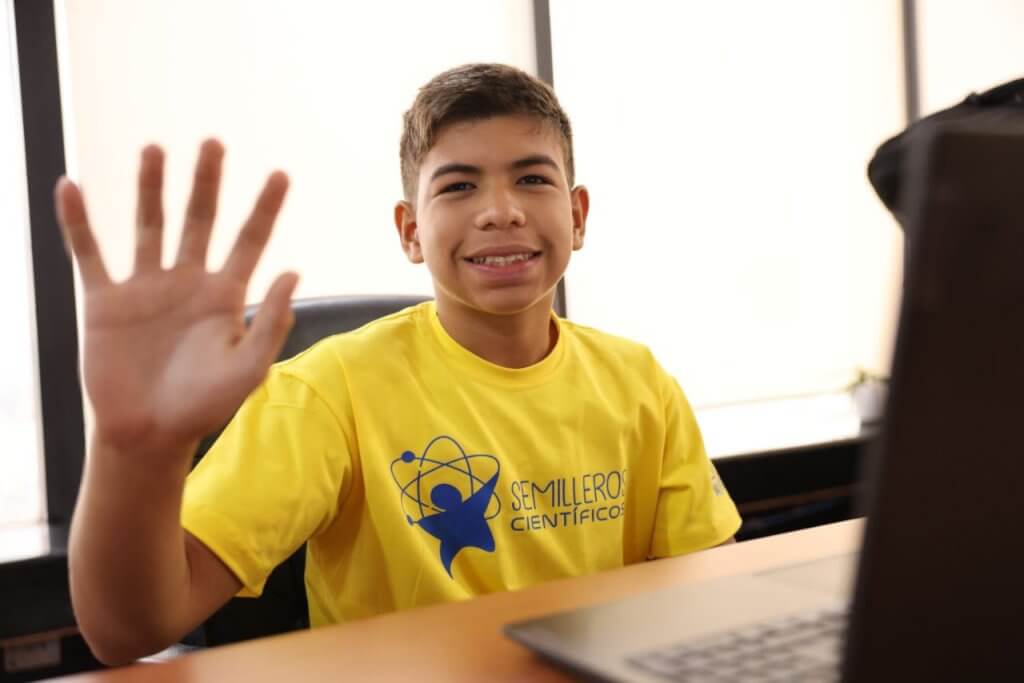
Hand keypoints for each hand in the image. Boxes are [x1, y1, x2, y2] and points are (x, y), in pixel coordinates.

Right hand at [55, 140, 297, 454]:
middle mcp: (187, 282)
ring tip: (155, 150)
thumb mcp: (249, 369)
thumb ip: (272, 322)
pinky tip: (70, 187)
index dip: (265, 208)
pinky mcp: (105, 302)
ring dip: (151, 188)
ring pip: (149, 226)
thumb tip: (294, 270)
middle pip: (199, 220)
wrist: (148, 435)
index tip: (281, 173)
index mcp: (225, 296)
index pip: (250, 241)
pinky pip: (89, 254)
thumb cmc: (203, 406)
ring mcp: (145, 288)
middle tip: (214, 143)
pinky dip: (78, 222)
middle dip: (207, 183)